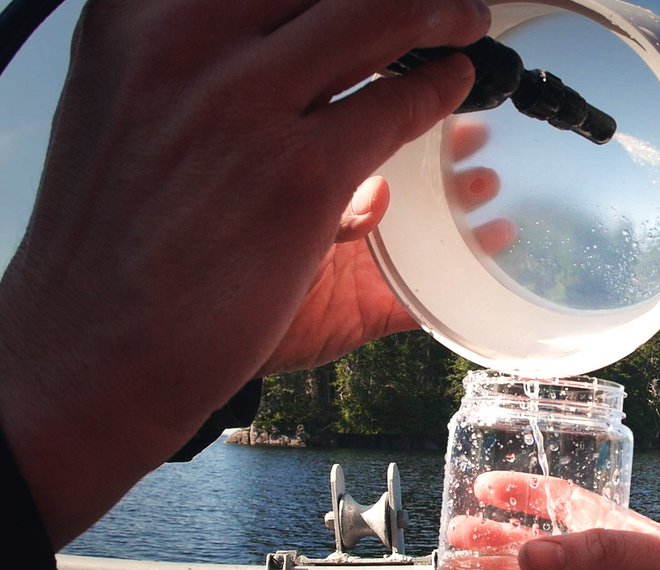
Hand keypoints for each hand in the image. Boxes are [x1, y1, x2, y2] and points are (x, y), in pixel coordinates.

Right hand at [0, 0, 489, 546]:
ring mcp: (243, 104)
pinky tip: (453, 88)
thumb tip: (273, 38)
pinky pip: (397, 107)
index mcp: (136, 17)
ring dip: (438, 14)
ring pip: (378, 19)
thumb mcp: (125, 104)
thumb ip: (192, 58)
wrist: (92, 343)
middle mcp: (184, 40)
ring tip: (465, 21)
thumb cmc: (113, 233)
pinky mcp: (299, 174)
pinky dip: (438, 92)